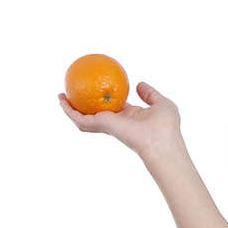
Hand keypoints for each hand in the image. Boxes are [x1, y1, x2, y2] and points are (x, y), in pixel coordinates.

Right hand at [58, 81, 182, 158]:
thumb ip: (150, 94)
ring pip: (84, 119)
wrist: (161, 143)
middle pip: (96, 114)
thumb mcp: (161, 104)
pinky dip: (69, 111)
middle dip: (84, 106)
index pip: (115, 108)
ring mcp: (108, 125)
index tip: (99, 89)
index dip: (107, 99)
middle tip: (73, 94)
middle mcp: (117, 123)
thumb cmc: (166, 126)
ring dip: (70, 109)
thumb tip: (138, 84)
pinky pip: (81, 119)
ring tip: (60, 96)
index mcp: (131, 118)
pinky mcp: (102, 126)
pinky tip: (63, 101)